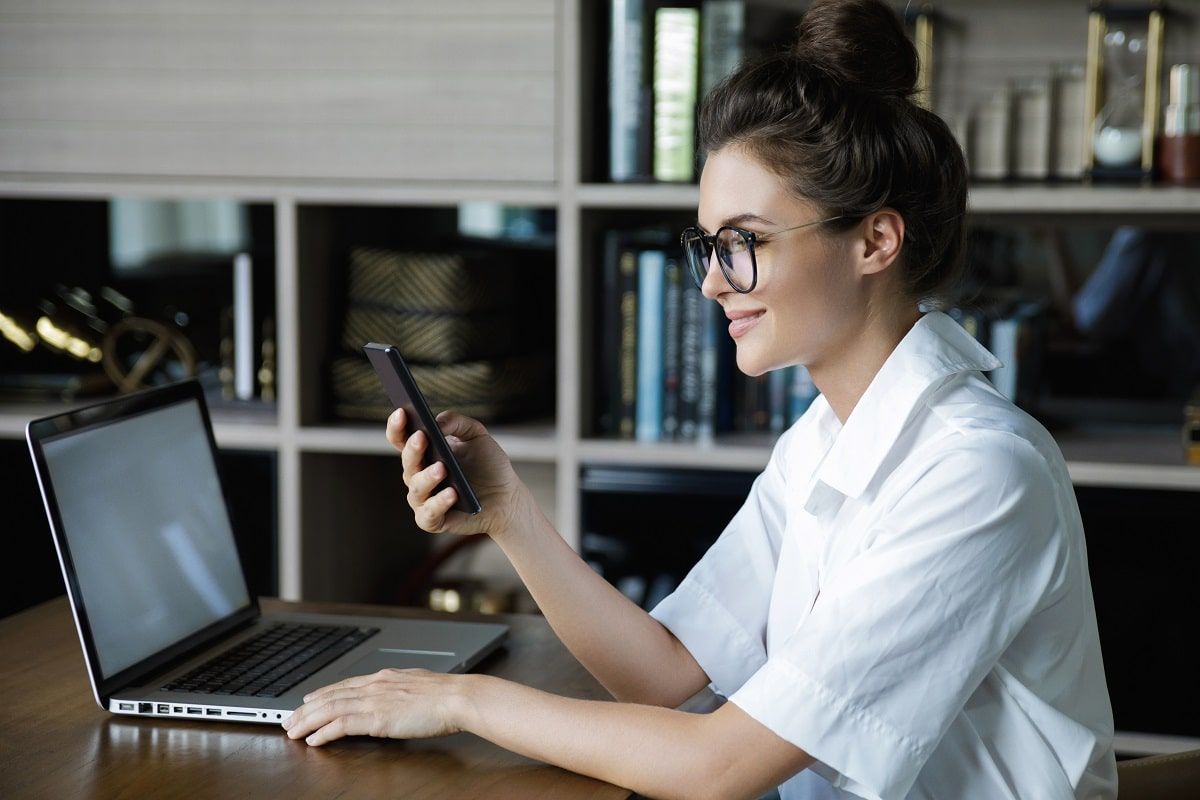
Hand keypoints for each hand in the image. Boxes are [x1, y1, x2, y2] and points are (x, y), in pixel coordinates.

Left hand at [281, 668, 466, 745]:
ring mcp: (375, 700)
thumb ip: (400, 691)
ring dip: (308, 721)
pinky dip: (325, 732)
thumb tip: (395, 698)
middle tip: (289, 719)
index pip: (345, 685)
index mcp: (385, 677)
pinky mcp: (377, 717)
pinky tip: (314, 740)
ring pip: (331, 709)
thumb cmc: (446, 695)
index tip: (308, 700)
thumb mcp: (418, 685)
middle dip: (307, 709)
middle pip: (331, 696)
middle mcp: (375, 685)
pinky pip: (343, 724)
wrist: (457, 697)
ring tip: (293, 731)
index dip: (323, 693)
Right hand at [388, 408, 524, 538]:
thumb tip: (437, 421)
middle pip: (407, 462)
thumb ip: (457, 422)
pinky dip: (439, 504)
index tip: (402, 411)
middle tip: (422, 437)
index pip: (401, 438)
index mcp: (424, 453)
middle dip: (413, 449)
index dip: (397, 426)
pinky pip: (429, 513)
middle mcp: (418, 475)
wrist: (506, 497)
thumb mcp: (477, 436)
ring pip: (416, 488)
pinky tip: (452, 494)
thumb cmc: (488, 466)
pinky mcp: (433, 520)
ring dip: (427, 478)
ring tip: (442, 468)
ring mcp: (423, 499)